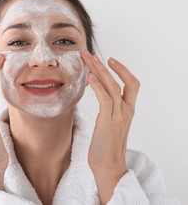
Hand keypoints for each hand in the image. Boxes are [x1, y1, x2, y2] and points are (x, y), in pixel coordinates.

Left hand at [81, 51, 139, 203]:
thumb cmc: (105, 146)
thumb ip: (107, 110)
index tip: (108, 59)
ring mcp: (118, 116)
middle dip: (104, 65)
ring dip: (98, 71)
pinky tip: (88, 77)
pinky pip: (105, 99)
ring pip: (112, 87)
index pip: (132, 84)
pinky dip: (97, 86)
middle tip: (90, 52)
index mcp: (127, 110)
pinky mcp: (109, 122)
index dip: (122, 70)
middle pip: (120, 81)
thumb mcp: (108, 124)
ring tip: (87, 59)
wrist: (108, 166)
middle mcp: (126, 111)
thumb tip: (97, 95)